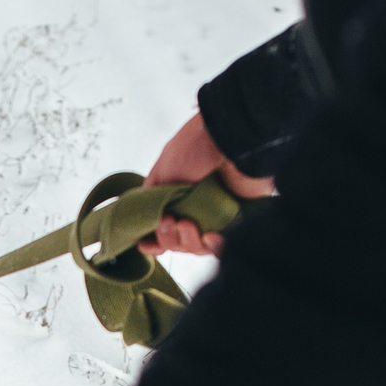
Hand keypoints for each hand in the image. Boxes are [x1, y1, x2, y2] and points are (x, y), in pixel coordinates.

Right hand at [138, 112, 276, 257]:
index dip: (154, 241)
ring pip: (198, 246)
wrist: (232, 138)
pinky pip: (224, 245)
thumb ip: (150, 200)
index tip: (146, 244)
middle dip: (169, 238)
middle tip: (170, 221)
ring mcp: (217, 214)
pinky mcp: (239, 219)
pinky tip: (209, 236)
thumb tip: (146, 225)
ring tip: (187, 224)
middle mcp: (196, 207)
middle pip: (178, 242)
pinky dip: (214, 246)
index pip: (162, 229)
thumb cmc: (197, 147)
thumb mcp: (162, 172)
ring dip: (187, 241)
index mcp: (176, 196)